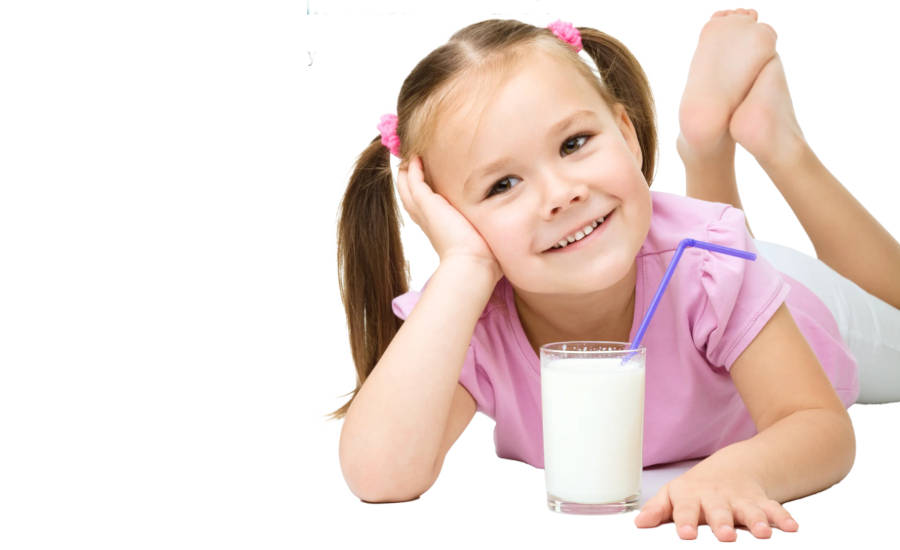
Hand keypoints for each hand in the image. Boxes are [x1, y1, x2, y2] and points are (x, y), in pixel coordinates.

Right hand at [397, 155, 501, 280]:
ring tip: (411, 155)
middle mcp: (426, 219)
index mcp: (437, 226)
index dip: (422, 191)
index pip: (423, 205)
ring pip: (406, 186)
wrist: (474, 264)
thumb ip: (489, 226)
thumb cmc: (483, 257)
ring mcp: (424, 211)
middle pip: (408, 193)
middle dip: (408, 177)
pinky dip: (413, 169)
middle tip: (411, 160)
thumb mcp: (483, 236)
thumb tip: (517, 230)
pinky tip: (417, 158)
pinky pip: (414, 181)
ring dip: (406, 171)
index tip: (427, 176)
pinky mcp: (427, 204)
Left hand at [635, 465, 798, 540]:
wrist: (731, 468)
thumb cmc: (697, 489)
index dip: (684, 520)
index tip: (686, 534)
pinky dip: (783, 517)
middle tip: (725, 536)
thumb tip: (639, 523)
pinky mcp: (761, 501)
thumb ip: (658, 509)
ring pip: (749, 509)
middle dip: (722, 522)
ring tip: (761, 534)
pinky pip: (774, 508)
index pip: (685, 508)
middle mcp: (716, 497)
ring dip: (756, 521)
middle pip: (719, 510)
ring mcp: (740, 499)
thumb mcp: (673, 495)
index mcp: (690, 496)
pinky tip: (791, 528)